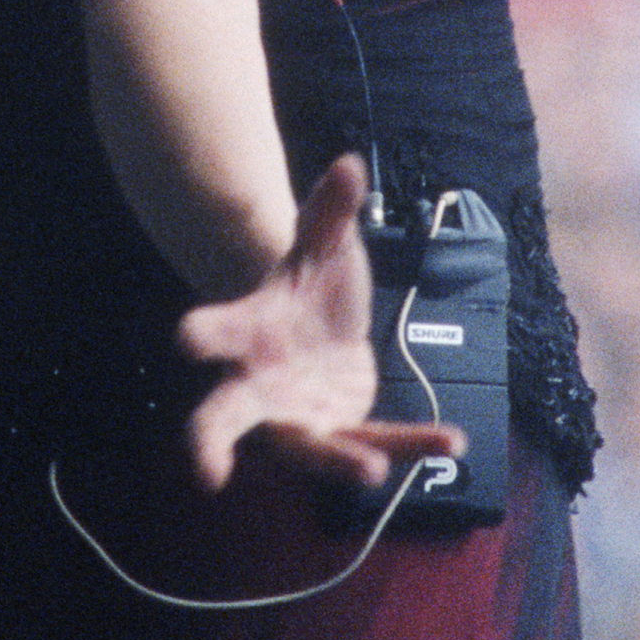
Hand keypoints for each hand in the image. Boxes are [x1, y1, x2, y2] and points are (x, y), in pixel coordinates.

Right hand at [178, 155, 462, 496]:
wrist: (320, 328)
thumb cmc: (308, 286)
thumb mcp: (323, 246)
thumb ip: (330, 213)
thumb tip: (349, 166)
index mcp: (247, 332)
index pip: (215, 332)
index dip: (199, 335)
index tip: (185, 340)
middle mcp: (260, 385)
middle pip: (226, 417)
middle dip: (212, 442)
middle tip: (205, 470)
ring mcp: (299, 417)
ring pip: (310, 450)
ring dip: (340, 462)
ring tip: (372, 473)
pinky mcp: (343, 431)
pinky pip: (377, 439)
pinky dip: (415, 443)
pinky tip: (454, 442)